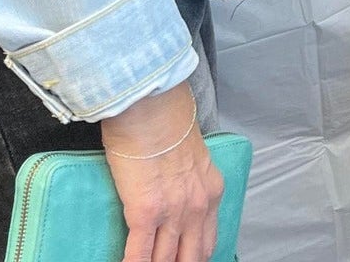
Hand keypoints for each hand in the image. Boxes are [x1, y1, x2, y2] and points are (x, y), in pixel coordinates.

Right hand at [102, 85, 223, 261]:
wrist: (153, 104)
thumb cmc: (167, 117)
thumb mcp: (193, 153)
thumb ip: (190, 176)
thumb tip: (174, 184)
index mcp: (211, 190)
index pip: (208, 241)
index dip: (194, 258)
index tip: (185, 259)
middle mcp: (197, 207)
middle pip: (190, 258)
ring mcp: (173, 213)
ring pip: (164, 260)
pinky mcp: (146, 213)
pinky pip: (138, 255)